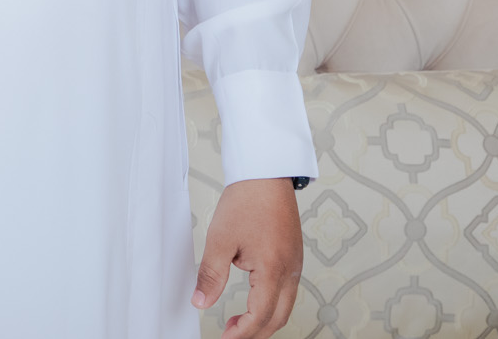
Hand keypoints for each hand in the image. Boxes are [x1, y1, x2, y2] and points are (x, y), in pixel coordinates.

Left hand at [192, 177, 302, 337]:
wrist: (265, 175)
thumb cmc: (247, 201)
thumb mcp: (220, 239)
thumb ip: (211, 274)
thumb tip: (201, 301)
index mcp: (273, 270)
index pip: (260, 316)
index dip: (241, 333)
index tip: (224, 337)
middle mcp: (290, 271)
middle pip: (278, 318)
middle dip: (255, 332)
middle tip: (231, 335)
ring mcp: (296, 264)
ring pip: (286, 306)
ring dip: (265, 320)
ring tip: (240, 322)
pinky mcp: (295, 257)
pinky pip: (288, 291)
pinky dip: (273, 303)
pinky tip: (255, 299)